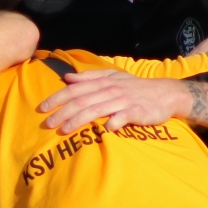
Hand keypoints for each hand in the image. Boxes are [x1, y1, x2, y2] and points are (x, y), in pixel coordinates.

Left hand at [38, 69, 189, 133]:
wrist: (165, 93)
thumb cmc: (135, 88)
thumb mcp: (112, 77)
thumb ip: (90, 77)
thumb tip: (67, 77)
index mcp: (103, 82)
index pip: (75, 89)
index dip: (57, 98)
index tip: (42, 108)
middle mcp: (110, 89)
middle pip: (81, 100)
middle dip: (62, 112)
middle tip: (47, 123)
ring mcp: (123, 100)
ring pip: (96, 109)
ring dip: (78, 120)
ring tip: (64, 130)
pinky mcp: (136, 111)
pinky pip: (122, 116)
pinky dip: (113, 122)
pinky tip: (104, 129)